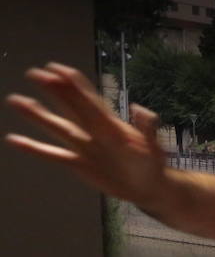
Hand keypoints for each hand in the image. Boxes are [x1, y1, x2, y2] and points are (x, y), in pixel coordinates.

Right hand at [6, 63, 170, 205]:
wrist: (150, 188)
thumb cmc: (155, 166)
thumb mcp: (156, 149)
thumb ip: (148, 130)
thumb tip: (141, 109)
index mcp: (112, 126)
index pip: (90, 101)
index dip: (75, 84)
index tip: (56, 68)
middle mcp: (94, 132)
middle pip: (70, 107)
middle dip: (53, 90)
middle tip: (33, 73)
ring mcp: (85, 147)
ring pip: (57, 127)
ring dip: (37, 115)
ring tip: (16, 100)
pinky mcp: (78, 164)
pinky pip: (53, 154)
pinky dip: (35, 148)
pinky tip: (15, 140)